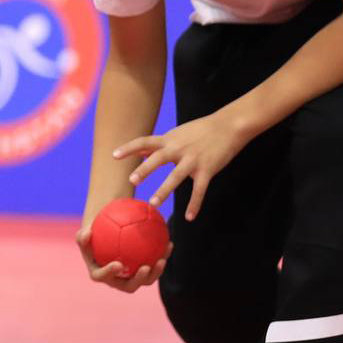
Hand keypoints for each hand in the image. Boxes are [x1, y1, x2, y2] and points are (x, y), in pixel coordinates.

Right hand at [75, 202, 169, 294]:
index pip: (104, 276)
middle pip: (130, 285)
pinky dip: (162, 256)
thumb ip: (83, 236)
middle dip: (139, 279)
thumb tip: (87, 233)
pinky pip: (154, 265)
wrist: (106, 236)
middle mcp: (117, 280)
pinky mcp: (144, 271)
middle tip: (146, 267)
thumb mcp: (84, 234)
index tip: (118, 264)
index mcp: (101, 274)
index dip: (110, 273)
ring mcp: (132, 277)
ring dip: (156, 271)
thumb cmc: (93, 234)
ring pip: (146, 278)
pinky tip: (169, 244)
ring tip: (162, 259)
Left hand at [115, 108, 255, 221]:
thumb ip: (159, 144)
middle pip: (158, 158)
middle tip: (132, 180)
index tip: (114, 155)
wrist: (229, 126)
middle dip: (145, 169)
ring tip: (153, 203)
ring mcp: (193, 160)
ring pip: (176, 176)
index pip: (145, 141)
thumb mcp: (177, 134)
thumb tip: (140, 151)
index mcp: (170, 140)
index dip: (129, 148)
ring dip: (164, 190)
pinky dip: (194, 204)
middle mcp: (179, 148)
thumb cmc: (201, 130)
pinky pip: (199, 190)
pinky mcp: (207, 170)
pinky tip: (189, 217)